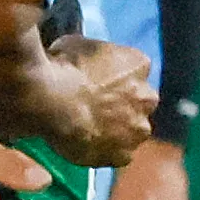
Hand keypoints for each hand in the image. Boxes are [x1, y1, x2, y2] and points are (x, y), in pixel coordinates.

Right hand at [51, 39, 157, 170]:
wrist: (51, 101)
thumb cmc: (63, 67)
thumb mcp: (78, 44)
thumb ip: (93, 56)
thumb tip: (85, 60)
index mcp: (139, 64)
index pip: (135, 69)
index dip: (116, 76)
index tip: (99, 81)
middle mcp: (147, 97)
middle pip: (139, 101)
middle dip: (123, 104)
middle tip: (96, 106)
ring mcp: (137, 129)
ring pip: (131, 130)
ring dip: (117, 129)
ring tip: (89, 129)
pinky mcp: (122, 155)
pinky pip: (116, 154)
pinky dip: (105, 151)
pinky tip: (86, 146)